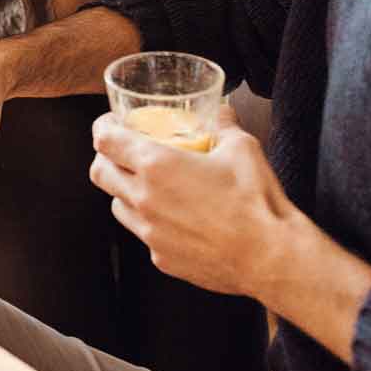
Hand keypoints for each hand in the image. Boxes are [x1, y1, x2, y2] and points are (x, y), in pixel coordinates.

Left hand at [88, 107, 297, 297]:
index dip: (103, 127)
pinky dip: (150, 222)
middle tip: (121, 152)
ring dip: (125, 191)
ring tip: (148, 185)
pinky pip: (144, 234)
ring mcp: (149, 232)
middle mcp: (144, 199)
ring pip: (118, 205)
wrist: (270, 257)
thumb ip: (224, 125)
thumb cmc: (255, 202)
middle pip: (100, 173)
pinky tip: (174, 217)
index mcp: (157, 166)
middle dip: (105, 158)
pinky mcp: (161, 258)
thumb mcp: (242, 148)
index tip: (110, 123)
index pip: (105, 141)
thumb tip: (222, 112)